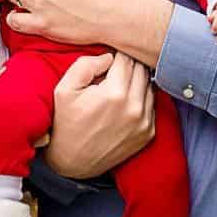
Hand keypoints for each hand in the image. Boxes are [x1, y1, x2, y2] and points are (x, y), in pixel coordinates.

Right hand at [44, 52, 155, 179]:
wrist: (72, 161)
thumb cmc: (65, 122)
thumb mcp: (64, 89)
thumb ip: (85, 65)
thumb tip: (109, 56)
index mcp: (114, 94)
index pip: (126, 58)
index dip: (116, 55)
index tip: (109, 59)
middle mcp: (134, 107)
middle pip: (141, 70)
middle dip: (128, 65)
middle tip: (114, 70)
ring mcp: (144, 122)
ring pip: (149, 86)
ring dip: (137, 81)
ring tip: (120, 85)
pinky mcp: (148, 133)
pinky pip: (152, 105)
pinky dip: (142, 99)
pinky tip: (126, 102)